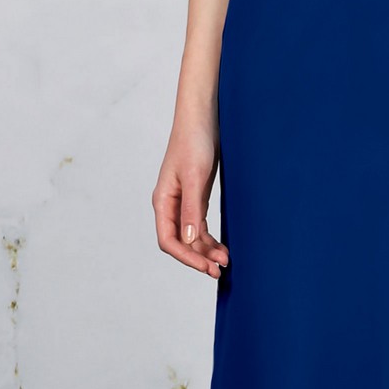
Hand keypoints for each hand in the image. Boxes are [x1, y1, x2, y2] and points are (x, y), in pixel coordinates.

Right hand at [153, 116, 229, 278]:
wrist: (203, 118)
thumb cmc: (194, 142)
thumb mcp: (195, 177)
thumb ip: (191, 209)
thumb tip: (187, 241)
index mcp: (163, 201)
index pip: (169, 240)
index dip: (186, 258)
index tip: (207, 267)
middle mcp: (169, 205)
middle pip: (180, 242)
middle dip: (198, 258)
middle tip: (219, 270)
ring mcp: (182, 202)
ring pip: (191, 236)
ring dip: (206, 250)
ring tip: (225, 261)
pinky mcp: (195, 197)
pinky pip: (198, 225)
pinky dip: (209, 237)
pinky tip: (222, 246)